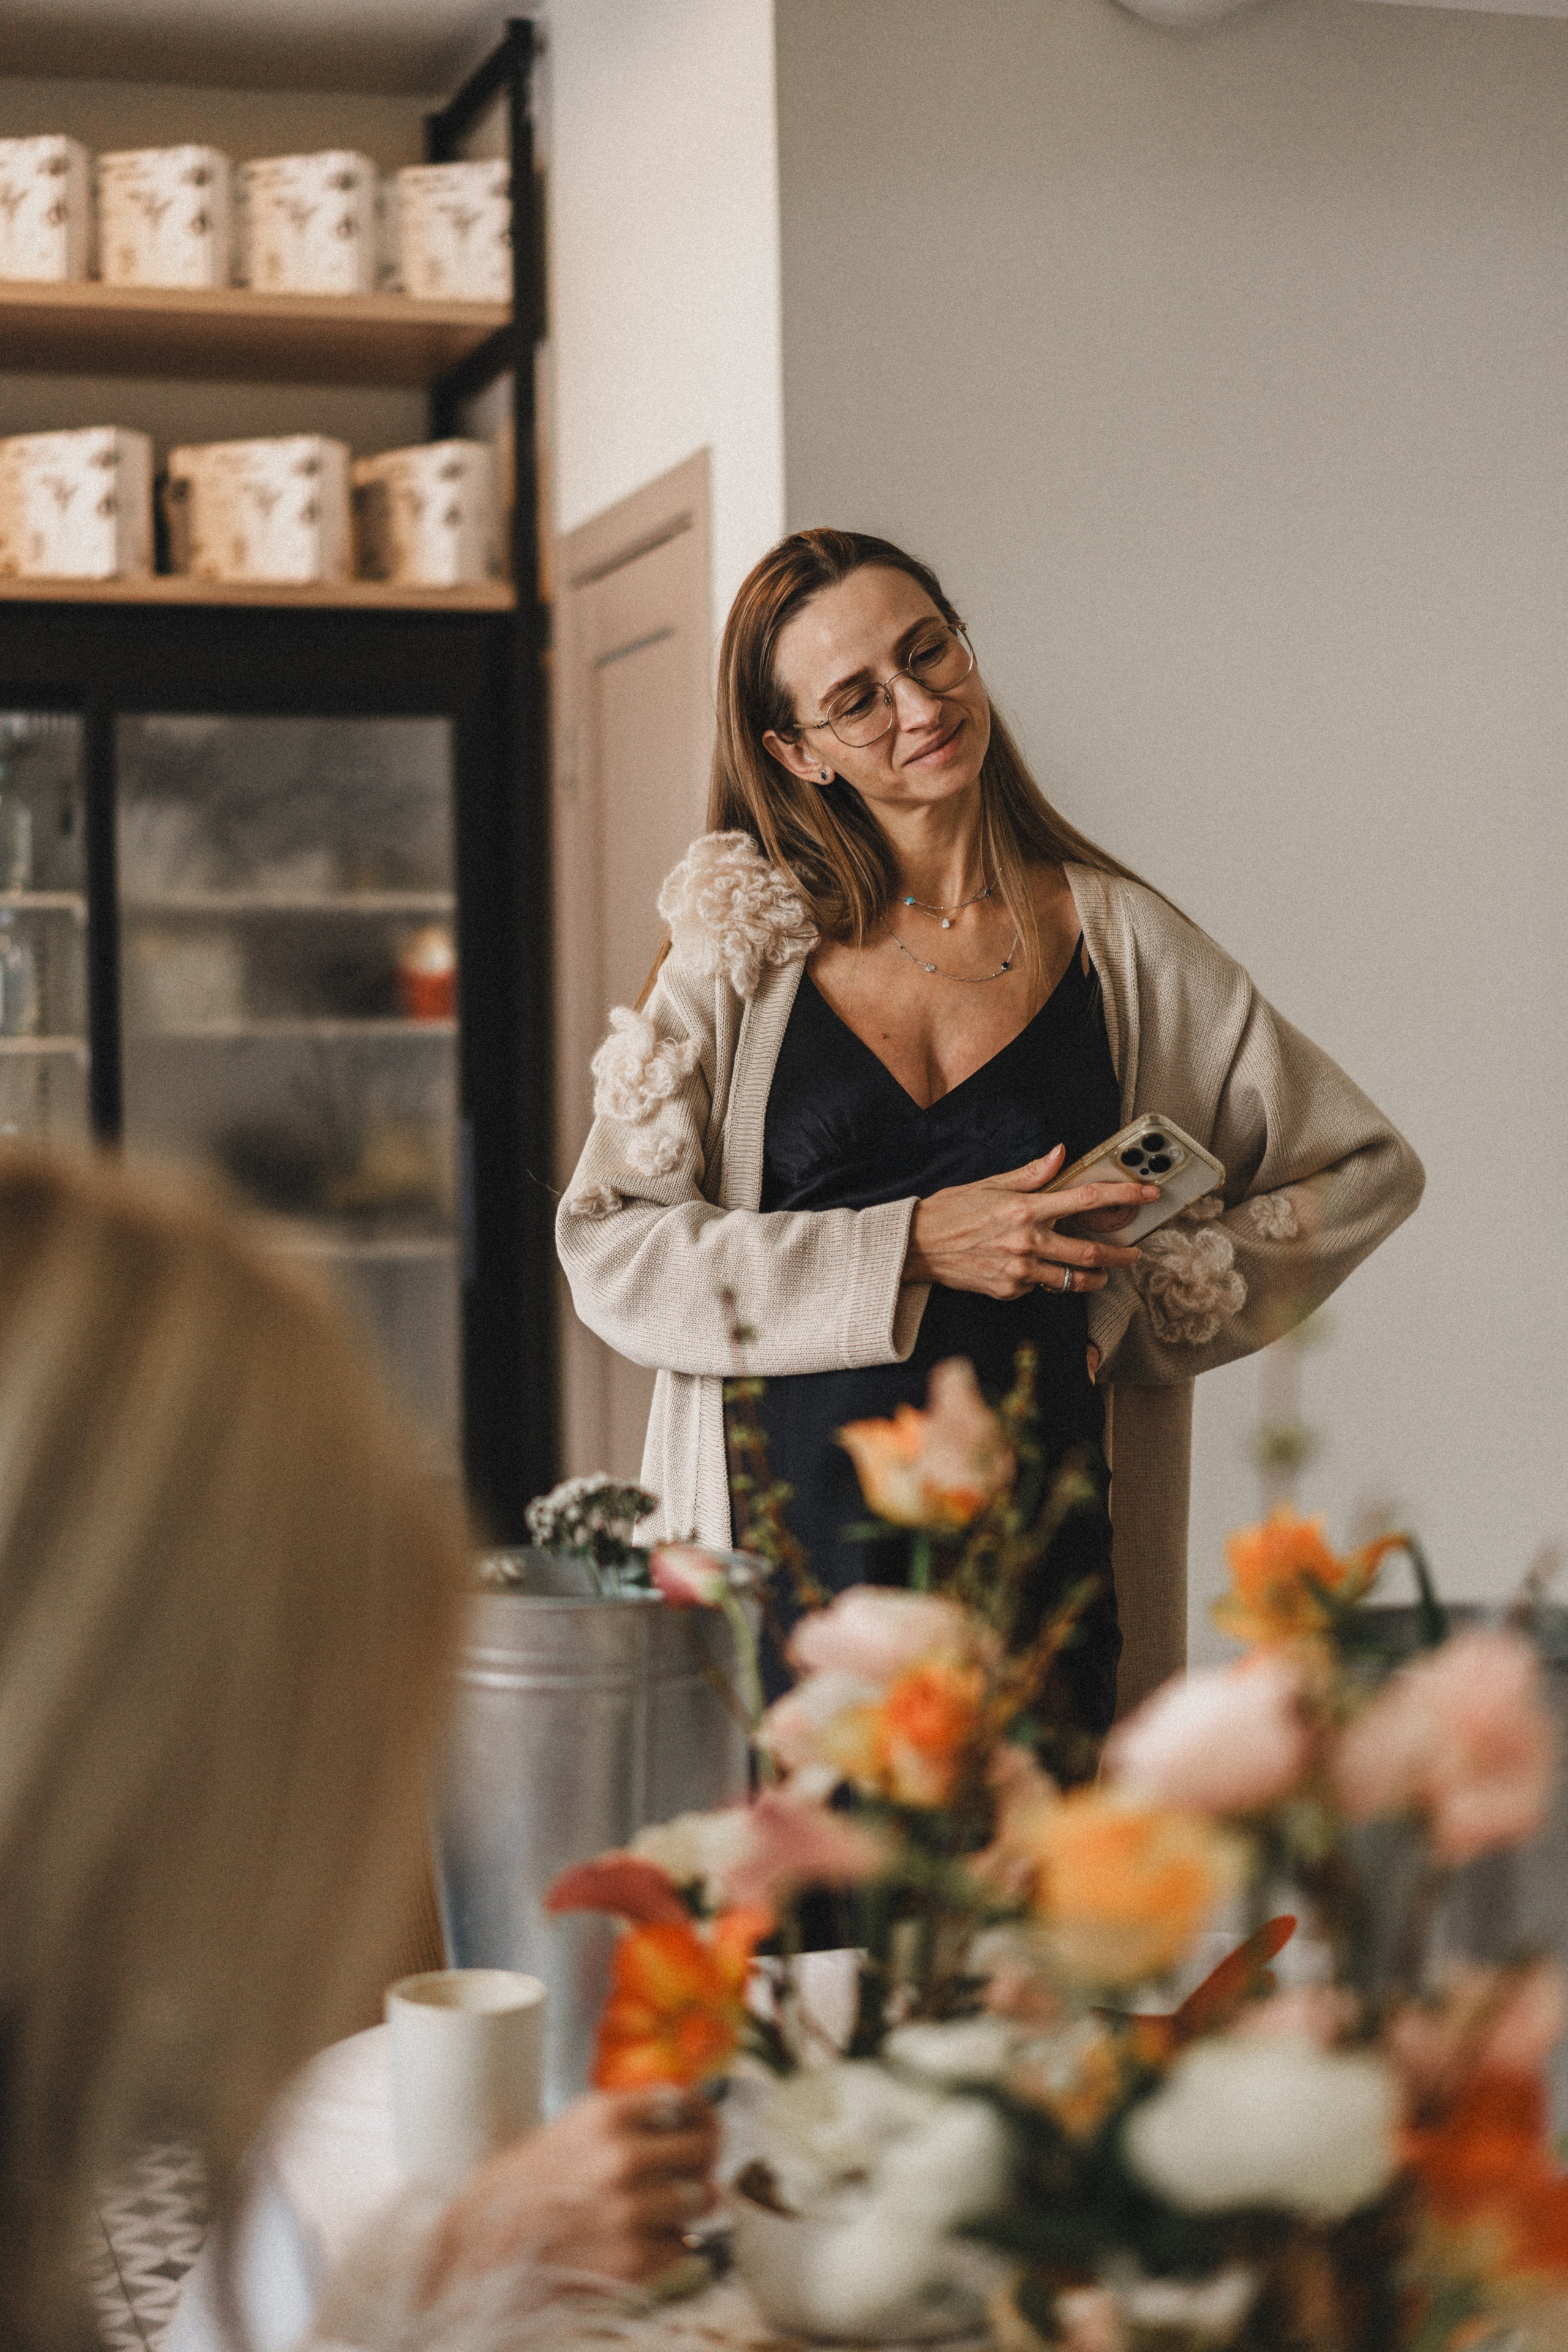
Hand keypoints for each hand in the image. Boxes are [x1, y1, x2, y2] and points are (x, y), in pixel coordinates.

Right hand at [426, 2087, 718, 2292]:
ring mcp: (629, 2212)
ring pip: (702, 2199)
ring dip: (686, 2205)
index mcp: (607, 2115)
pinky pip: (683, 2245)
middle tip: (686, 2169)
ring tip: (656, 2207)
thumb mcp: (581, 2122)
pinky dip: (668, 2244)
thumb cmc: (540, 2177)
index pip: (686, 2102)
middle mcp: (622, 2159)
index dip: (697, 2115)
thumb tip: (699, 2117)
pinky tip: (638, 2238)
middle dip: (700, 2159)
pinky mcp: (633, 2261)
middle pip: (705, 2148)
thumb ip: (638, 2114)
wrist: (491, 2241)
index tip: (696, 2125)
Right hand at [903, 1144, 1158, 1300]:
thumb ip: (1031, 1174)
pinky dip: (1046, 1281)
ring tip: (1102, 1274)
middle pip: (1088, 1253)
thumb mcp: (990, 1184)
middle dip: (1119, 1255)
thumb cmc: (950, 1211)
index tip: (1146, 1194)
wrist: (915, 1246)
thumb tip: (1060, 1154)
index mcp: (1025, 1209)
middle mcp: (1026, 1242)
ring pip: (1071, 1280)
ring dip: (1093, 1277)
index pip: (1084, 1199)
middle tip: (1133, 1255)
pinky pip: (1039, 1289)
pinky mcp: (1008, 1291)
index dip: (1121, 1195)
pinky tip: (1039, 1272)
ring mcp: (1018, 1272)